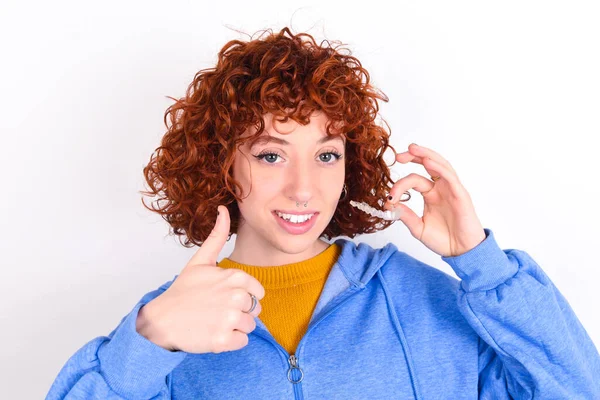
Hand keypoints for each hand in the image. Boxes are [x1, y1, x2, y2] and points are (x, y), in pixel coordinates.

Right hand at [137, 205, 265, 353]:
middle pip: (255, 310)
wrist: (161, 320)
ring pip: (250, 326)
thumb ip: (217, 236)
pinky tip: (213, 333)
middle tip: (216, 310)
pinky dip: (230, 342)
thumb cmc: (183, 291)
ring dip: (234, 328)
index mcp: (236, 276)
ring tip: (214, 321)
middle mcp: (236, 296)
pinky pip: (242, 342)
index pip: (258, 292)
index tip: (223, 297)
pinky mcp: (223, 340)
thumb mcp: (200, 261)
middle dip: (239, 313)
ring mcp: (229, 319)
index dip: (243, 297)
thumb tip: (223, 208)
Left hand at [384, 143, 486, 256]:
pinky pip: (450, 177)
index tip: (389, 197)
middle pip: (428, 164)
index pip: (414, 180)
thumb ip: (405, 216)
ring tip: (412, 148)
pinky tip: (428, 162)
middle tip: (398, 155)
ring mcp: (452, 190)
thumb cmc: (444, 240)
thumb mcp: (418, 228)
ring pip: (440, 165)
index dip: (399, 185)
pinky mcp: (461, 195)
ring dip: (426, 155)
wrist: (462, 253)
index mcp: (431, 194)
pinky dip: (439, 168)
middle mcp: (441, 188)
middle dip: (413, 156)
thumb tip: (389, 204)